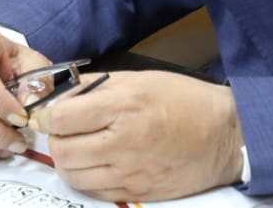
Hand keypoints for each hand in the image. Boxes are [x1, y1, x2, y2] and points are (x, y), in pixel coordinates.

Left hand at [27, 70, 244, 201]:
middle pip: (62, 149)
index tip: (50, 114)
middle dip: (55, 139)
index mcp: (123, 105)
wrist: (224, 135)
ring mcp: (131, 171)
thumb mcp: (138, 79)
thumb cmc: (183, 100)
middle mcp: (124, 141)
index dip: (48, 116)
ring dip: (68, 161)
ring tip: (78, 148)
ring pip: (74, 175)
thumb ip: (95, 85)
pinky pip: (94, 192)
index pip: (61, 118)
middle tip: (64, 131)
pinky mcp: (138, 190)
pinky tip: (96, 164)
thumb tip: (59, 94)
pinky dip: (87, 179)